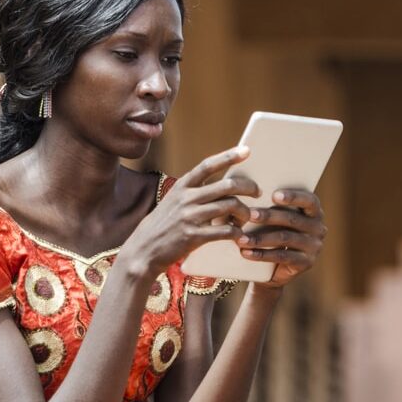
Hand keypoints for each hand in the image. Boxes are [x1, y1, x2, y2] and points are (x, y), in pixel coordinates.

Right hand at [119, 146, 258, 278]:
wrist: (144, 250)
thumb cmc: (163, 226)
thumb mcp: (173, 202)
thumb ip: (193, 192)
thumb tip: (222, 186)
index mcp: (181, 186)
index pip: (208, 165)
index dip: (228, 156)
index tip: (247, 150)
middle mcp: (186, 198)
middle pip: (227, 186)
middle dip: (249, 187)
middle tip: (257, 192)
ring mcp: (190, 217)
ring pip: (230, 206)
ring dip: (245, 212)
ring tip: (247, 218)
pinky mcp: (194, 236)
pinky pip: (225, 230)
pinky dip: (237, 233)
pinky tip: (239, 236)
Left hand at [237, 188, 325, 288]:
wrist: (276, 268)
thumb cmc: (272, 234)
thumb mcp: (275, 220)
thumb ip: (270, 207)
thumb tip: (249, 192)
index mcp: (314, 212)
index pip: (309, 200)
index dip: (293, 197)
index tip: (274, 195)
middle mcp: (318, 228)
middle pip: (293, 219)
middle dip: (269, 216)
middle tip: (250, 215)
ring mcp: (314, 247)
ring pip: (285, 238)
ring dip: (260, 238)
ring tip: (241, 239)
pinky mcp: (306, 263)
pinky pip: (281, 257)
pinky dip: (261, 254)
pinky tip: (246, 253)